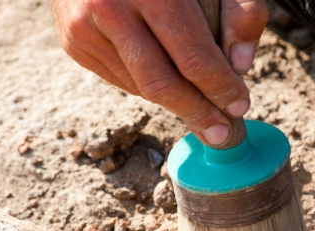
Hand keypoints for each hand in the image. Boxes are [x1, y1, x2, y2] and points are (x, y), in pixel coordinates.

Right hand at [49, 0, 267, 145]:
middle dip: (197, 113)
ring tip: (202, 106)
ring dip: (175, 102)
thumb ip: (240, 11)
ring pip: (141, 87)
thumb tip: (241, 65)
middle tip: (220, 133)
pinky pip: (122, 80)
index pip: (193, 57)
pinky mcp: (74, 42)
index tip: (240, 106)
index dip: (220, 88)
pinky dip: (149, 86)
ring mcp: (84, 28)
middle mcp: (110, 9)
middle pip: (161, 84)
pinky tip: (167, 77)